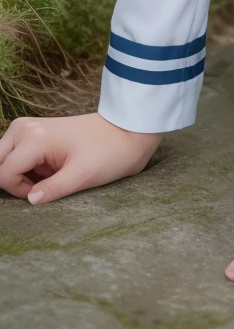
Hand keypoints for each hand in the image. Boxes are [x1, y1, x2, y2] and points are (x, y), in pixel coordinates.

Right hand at [0, 112, 161, 202]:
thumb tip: (29, 200)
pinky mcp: (35, 132)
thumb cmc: (108, 152)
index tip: (41, 193)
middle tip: (39, 186)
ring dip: (18, 174)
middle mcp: (25, 128)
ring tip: (45, 177)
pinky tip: (46, 170)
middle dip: (12, 180)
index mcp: (34, 137)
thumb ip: (52, 190)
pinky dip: (25, 168)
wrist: (127, 130)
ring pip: (3, 159)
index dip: (18, 191)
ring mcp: (29, 128)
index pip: (4, 173)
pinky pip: (15, 155)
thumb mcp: (82, 176)